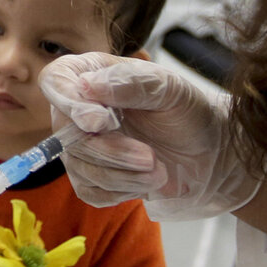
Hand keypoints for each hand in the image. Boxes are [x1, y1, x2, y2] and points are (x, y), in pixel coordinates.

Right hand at [38, 52, 259, 218]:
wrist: (211, 155)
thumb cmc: (190, 113)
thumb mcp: (171, 90)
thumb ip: (132, 83)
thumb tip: (87, 86)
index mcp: (92, 75)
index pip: (55, 81)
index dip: (69, 103)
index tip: (99, 123)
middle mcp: (79, 110)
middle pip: (66, 133)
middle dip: (110, 151)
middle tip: (149, 158)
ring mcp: (82, 146)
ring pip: (79, 167)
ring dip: (122, 175)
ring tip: (158, 170)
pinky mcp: (92, 178)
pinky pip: (90, 191)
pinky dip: (121, 191)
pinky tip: (146, 182)